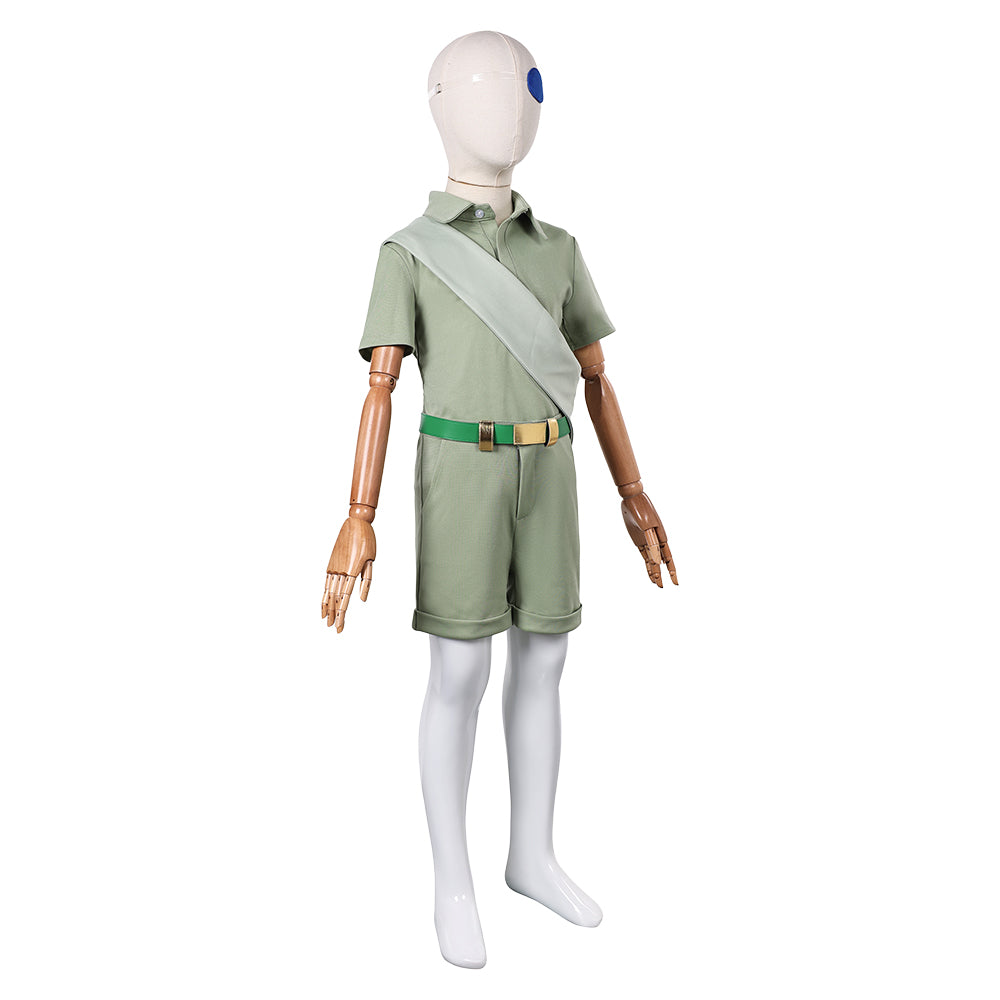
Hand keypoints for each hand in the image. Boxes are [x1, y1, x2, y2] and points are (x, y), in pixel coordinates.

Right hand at [321, 516, 375, 631]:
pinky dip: (324, 595)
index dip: (342, 614)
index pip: (345, 599)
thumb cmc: (367, 541)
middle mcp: (340, 571)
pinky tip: (323, 603)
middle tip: (334, 629)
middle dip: (334, 615)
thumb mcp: (371, 560)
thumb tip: (362, 600)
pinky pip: (326, 583)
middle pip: (335, 598)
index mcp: (352, 571)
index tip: (339, 626)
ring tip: (326, 621)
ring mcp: (334, 567)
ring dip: (328, 608)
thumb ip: (366, 581)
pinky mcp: (331, 564)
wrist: (356, 523)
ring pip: (329, 592)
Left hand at [621, 492, 677, 587]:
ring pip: (652, 560)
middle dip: (661, 574)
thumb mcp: (646, 527)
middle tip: (661, 587)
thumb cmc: (642, 510)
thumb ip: (652, 543)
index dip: (671, 571)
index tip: (675, 582)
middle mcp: (656, 541)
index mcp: (662, 538)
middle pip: (660, 562)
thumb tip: (657, 561)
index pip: (668, 559)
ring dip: (653, 571)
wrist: (632, 499)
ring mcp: (647, 540)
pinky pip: (645, 555)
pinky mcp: (639, 539)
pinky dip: (647, 564)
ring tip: (655, 583)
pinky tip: (649, 571)